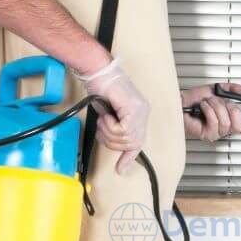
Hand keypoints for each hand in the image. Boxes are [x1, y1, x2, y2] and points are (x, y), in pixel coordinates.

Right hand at [80, 57, 150, 173]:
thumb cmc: (100, 87)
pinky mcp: (133, 109)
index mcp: (139, 114)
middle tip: (102, 127)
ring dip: (108, 132)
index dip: (128, 157)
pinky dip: (109, 126)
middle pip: (130, 144)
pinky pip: (122, 131)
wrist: (97, 71)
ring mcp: (140, 110)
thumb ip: (114, 126)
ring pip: (125, 139)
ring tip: (104, 118)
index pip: (138, 141)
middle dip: (111, 141)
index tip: (120, 169)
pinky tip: (106, 115)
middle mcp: (143, 112)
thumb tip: (112, 140)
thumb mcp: (108, 113)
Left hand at [181, 82, 240, 142]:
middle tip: (223, 104)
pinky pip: (215, 121)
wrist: (180, 103)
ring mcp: (215, 133)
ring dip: (216, 107)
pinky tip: (203, 107)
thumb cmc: (194, 100)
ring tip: (208, 104)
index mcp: (228, 120)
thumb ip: (232, 89)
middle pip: (239, 125)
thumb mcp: (216, 90)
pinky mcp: (207, 134)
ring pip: (226, 121)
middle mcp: (223, 128)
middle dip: (232, 110)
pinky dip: (208, 109)